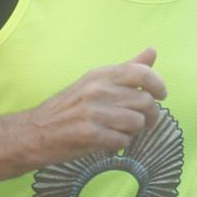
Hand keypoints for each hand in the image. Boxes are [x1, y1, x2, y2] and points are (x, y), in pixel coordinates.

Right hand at [23, 48, 166, 165]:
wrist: (35, 132)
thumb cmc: (68, 107)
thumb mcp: (95, 81)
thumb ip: (127, 68)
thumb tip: (152, 52)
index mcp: (100, 75)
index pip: (142, 73)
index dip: (158, 85)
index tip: (161, 96)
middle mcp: (98, 90)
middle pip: (145, 102)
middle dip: (151, 116)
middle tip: (145, 122)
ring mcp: (93, 112)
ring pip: (136, 123)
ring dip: (134, 132)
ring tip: (123, 132)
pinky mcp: (90, 135)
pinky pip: (123, 141)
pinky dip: (120, 144)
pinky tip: (110, 142)